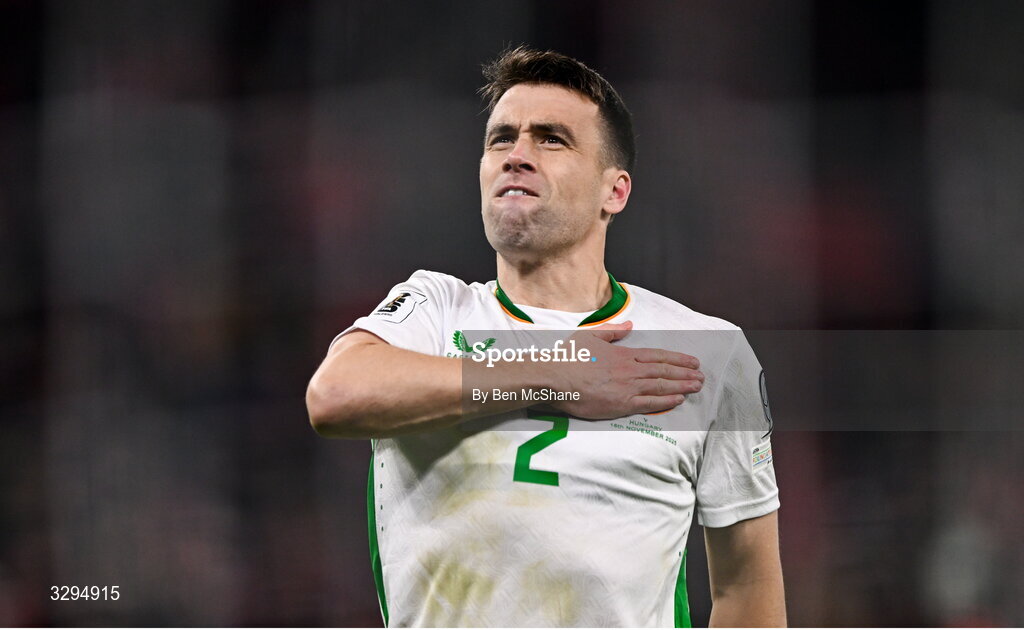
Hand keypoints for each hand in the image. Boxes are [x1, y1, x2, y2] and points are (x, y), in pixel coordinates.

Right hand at [549, 321, 703, 418]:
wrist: (556, 379)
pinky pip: (649, 403)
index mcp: (624, 354)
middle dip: (685, 373)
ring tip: (697, 386)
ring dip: (681, 386)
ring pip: (661, 386)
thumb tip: (630, 326)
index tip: (692, 362)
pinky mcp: (621, 404)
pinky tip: (678, 400)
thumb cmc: (570, 357)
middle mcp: (630, 370)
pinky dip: (666, 401)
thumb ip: (613, 332)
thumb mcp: (591, 336)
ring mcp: (627, 388)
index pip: (657, 356)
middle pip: (664, 371)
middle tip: (701, 376)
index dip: (677, 359)